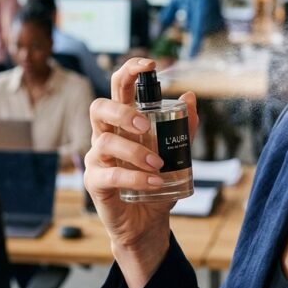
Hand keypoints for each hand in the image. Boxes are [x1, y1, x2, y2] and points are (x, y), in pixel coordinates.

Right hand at [83, 58, 198, 287]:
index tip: (149, 64)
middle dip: (122, 112)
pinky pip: (110, 174)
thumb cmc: (157, 183)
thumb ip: (183, 129)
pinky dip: (135, 176)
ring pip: (105, 142)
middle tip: (145, 124)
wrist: (147, 223)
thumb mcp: (176, 155)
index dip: (129, 71)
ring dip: (135, 151)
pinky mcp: (95, 183)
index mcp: (124, 124)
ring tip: (158, 165)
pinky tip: (155, 181)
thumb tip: (191, 97)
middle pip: (99, 108)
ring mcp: (97, 159)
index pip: (118, 88)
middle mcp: (105, 136)